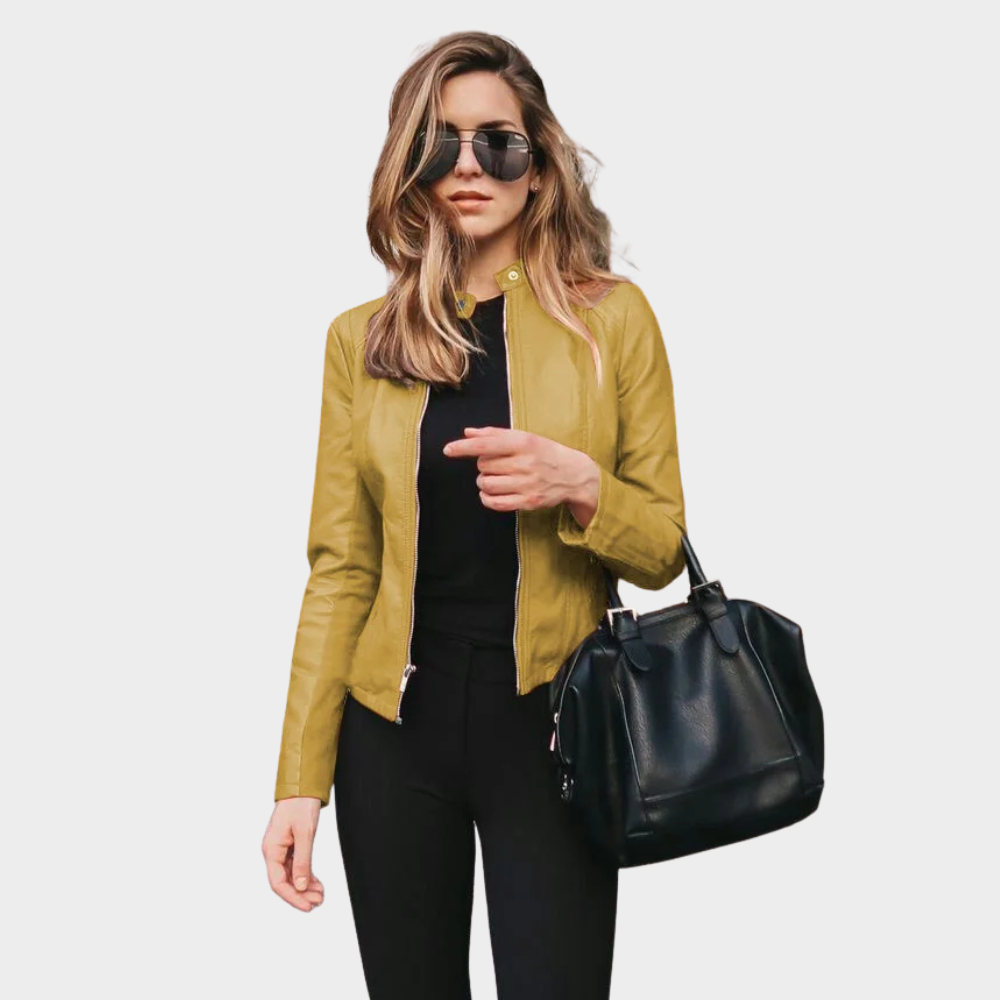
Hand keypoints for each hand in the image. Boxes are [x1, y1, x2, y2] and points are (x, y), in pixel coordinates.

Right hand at [262, 797, 324, 911]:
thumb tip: (301, 886)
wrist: (302, 786)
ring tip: (320, 895)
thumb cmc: (300, 804)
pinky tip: (316, 884)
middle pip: (284, 881)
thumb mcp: (305, 833)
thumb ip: (303, 860)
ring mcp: (281, 849)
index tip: (307, 906)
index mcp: (271, 849)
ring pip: (291, 875)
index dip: (293, 897)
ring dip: (305, 887)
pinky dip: (306, 876)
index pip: (278, 882)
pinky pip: (296, 866)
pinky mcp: (290, 845)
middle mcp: (273, 851)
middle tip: (318, 902)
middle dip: (300, 894)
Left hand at [442, 426, 598, 519]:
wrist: (574, 475)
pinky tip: (491, 493)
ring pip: (486, 484)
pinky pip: (495, 502)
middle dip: (484, 465)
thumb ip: (495, 434)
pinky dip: (487, 498)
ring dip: (484, 482)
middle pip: (484, 465)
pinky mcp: (528, 501)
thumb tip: (468, 433)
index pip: (486, 445)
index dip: (464, 447)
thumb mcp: (525, 437)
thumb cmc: (545, 453)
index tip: (447, 450)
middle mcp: (525, 463)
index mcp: (524, 443)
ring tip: (496, 478)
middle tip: (497, 465)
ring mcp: (527, 484)